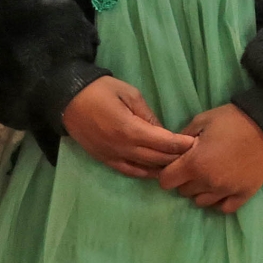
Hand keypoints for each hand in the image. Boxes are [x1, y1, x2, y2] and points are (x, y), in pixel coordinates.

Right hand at [62, 76, 196, 179]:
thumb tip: (162, 131)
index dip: (182, 144)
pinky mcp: (104, 159)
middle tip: (194, 154)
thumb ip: (147, 114)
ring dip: (163, 166)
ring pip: (145, 168)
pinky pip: (129, 171)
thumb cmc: (99, 90)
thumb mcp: (129, 93)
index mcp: (130, 129)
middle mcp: (123, 147)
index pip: (164, 142)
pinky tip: (155, 171)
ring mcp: (113, 156)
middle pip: (158, 158)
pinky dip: (145, 172)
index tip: (196, 142)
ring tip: (179, 163)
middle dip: (177, 157)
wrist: (66, 99)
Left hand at [157, 103, 262, 213]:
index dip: (167, 172)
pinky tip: (221, 188)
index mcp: (194, 164)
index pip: (166, 181)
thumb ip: (182, 138)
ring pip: (201, 202)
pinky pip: (224, 208)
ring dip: (200, 191)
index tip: (175, 165)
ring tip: (209, 176)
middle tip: (194, 166)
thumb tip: (172, 150)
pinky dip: (219, 201)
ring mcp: (227, 191)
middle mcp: (208, 182)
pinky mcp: (245, 194)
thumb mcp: (201, 121)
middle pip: (183, 191)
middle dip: (184, 180)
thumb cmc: (232, 120)